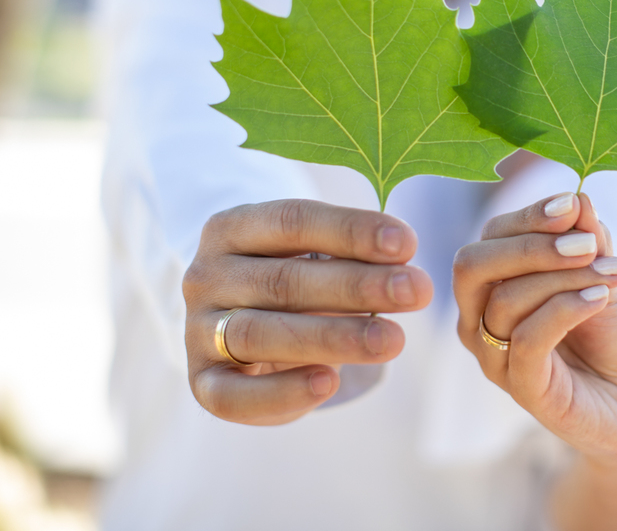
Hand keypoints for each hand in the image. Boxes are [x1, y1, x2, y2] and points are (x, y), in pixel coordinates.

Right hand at [183, 199, 432, 424]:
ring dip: (335, 337)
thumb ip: (350, 250)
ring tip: (394, 340)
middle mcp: (206, 275)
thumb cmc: (294, 280)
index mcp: (231, 228)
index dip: (351, 231)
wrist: (240, 328)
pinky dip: (284, 392)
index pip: (293, 221)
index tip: (408, 243)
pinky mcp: (201, 381)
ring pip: (263, 334)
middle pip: (285, 281)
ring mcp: (198, 330)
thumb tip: (404, 251)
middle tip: (418, 290)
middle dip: (359, 286)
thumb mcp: (314, 253)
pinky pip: (234, 396)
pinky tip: (330, 382)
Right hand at [452, 193, 616, 460]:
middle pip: (472, 264)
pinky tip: (602, 298)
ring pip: (506, 299)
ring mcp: (496, 357)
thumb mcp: (602, 275)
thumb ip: (588, 241)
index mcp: (493, 286)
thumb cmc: (611, 335)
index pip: (489, 237)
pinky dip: (566, 309)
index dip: (527, 216)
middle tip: (588, 243)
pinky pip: (528, 339)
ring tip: (615, 271)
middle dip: (531, 244)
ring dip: (566, 276)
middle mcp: (481, 320)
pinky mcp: (523, 388)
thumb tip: (579, 199)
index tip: (573, 204)